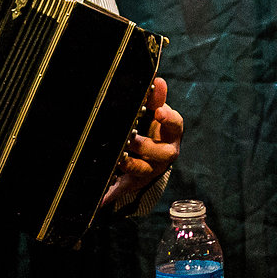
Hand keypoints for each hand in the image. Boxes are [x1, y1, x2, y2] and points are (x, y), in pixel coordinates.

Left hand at [101, 77, 182, 207]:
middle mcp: (165, 154)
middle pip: (161, 153)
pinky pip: (125, 188)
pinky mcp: (136, 182)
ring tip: (118, 160)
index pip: (176, 125)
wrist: (155, 158)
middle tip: (131, 139)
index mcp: (172, 135)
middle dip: (146, 146)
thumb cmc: (156, 130)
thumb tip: (158, 81)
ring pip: (144, 171)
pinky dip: (112, 193)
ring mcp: (152, 169)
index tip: (159, 112)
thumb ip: (157, 99)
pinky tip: (101, 197)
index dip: (169, 119)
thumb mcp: (158, 114)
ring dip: (131, 165)